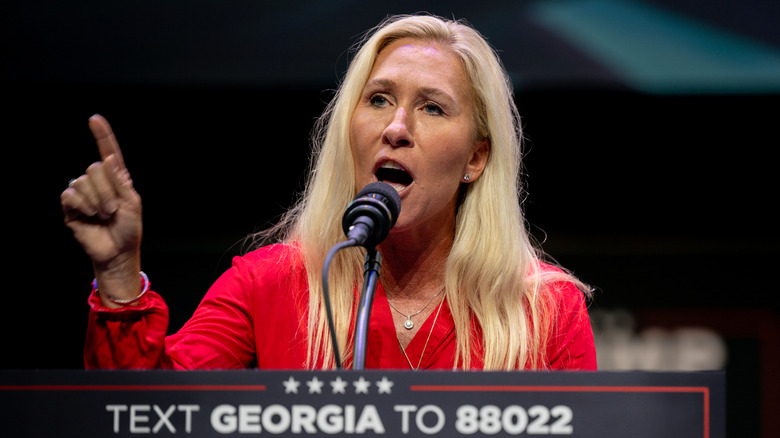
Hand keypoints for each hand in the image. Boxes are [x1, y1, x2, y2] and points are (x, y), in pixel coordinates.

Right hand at [61, 114, 142, 299]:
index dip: (102, 136)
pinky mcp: (71, 206)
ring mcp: (83, 193)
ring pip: (83, 181)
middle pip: (95, 168)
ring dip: (97, 201)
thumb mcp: (132, 204)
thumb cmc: (128, 229)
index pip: (108, 152)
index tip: (94, 119)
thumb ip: (120, 182)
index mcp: (116, 179)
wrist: (117, 251)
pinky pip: (70, 194)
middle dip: (107, 191)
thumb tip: (106, 159)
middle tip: (114, 210)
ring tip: (104, 216)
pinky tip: (89, 216)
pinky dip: (82, 205)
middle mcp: (98, 182)